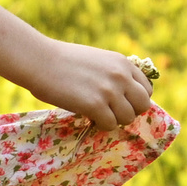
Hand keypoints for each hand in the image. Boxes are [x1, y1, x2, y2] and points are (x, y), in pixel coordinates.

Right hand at [22, 38, 156, 130]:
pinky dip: (100, 125)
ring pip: (127, 118)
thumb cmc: (63, 61)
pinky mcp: (95, 105)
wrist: (40, 61)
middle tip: (112, 112)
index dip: (135, 99)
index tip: (121, 103)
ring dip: (114, 120)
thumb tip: (124, 95)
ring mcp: (109, 91)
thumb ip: (114, 74)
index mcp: (123, 63)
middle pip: (143, 105)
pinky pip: (110, 125)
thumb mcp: (98, 60)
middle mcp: (121, 76)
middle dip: (129, 112)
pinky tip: (89, 117)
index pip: (146, 89)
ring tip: (98, 115)